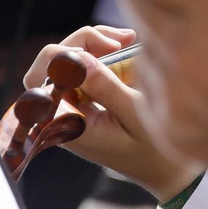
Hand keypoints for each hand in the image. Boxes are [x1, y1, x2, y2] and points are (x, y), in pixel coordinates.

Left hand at [23, 25, 202, 202]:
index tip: (108, 50)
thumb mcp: (135, 118)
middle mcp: (63, 114)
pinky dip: (101, 50)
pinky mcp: (87, 96)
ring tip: (127, 39)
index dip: (65, 56)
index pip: (42, 80)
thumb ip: (105, 88)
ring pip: (66, 58)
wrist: (165, 169)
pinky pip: (83, 65)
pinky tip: (124, 45)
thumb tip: (78, 59)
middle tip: (118, 42)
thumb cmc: (153, 151)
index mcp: (67, 125)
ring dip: (93, 42)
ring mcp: (74, 103)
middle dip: (82, 43)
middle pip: (50, 63)